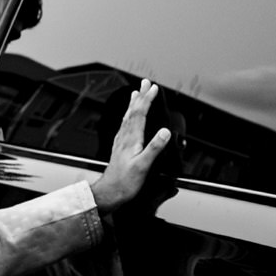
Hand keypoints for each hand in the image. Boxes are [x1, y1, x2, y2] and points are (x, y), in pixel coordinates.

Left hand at [89, 81, 173, 213]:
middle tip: (145, 82)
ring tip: (136, 93)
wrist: (110, 192)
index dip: (147, 99)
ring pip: (127, 117)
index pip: (140, 113)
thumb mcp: (143, 165)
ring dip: (133, 103)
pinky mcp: (119, 147)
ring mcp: (121, 141)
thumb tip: (164, 131)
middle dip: (140, 95)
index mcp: (131, 139)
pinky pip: (124, 126)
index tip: (154, 88)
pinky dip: (128, 116)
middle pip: (133, 111)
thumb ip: (154, 147)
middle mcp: (124, 137)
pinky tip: (128, 117)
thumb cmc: (125, 182)